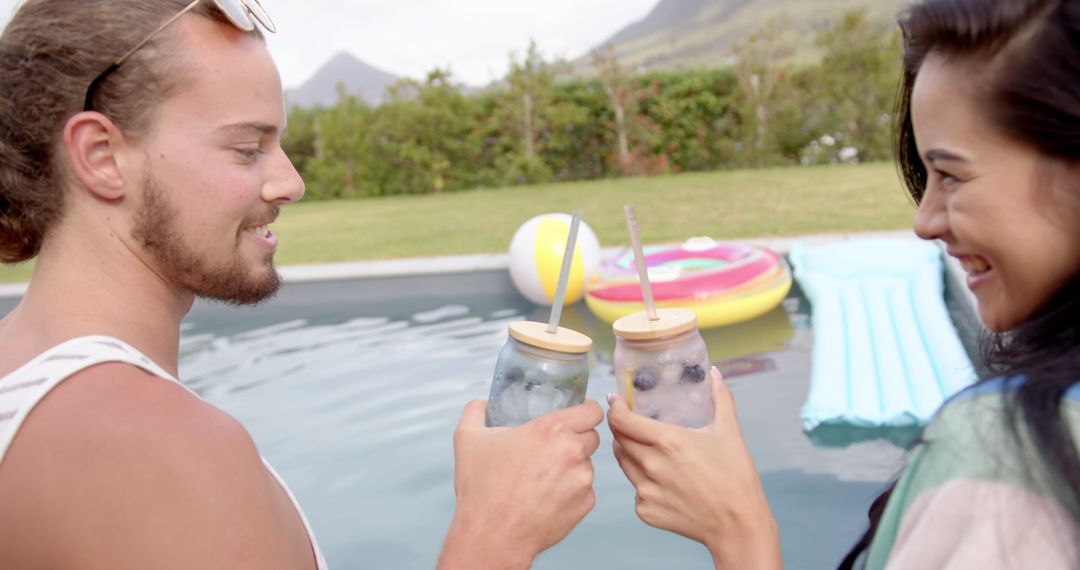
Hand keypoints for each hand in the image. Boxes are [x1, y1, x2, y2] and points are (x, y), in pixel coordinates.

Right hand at [438, 399, 603, 569]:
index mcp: (550, 429)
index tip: (580, 412)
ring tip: (543, 478)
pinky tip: (546, 497)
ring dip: (572, 467)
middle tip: (552, 448)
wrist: (492, 535)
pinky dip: (571, 491)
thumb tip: (483, 403)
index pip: (592, 410)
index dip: (587, 409)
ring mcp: (582, 480)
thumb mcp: (468, 438)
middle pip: (591, 436)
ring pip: (586, 464)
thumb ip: (476, 410)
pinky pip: (584, 490)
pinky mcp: (585, 503)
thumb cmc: (481, 488)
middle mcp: (572, 452)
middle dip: (576, 439)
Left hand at [607, 367, 781, 569]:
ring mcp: (645, 491)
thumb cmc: (736, 477)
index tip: (616, 402)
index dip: (615, 409)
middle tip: (630, 422)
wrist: (738, 525)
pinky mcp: (645, 511)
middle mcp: (651, 465)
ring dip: (629, 452)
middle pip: (619, 441)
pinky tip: (661, 479)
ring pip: (624, 464)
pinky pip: (635, 489)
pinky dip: (642, 481)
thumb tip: (714, 373)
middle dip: (621, 428)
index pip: (622, 421)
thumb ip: (721, 399)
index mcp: (668, 442)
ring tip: (644, 447)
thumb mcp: (730, 433)